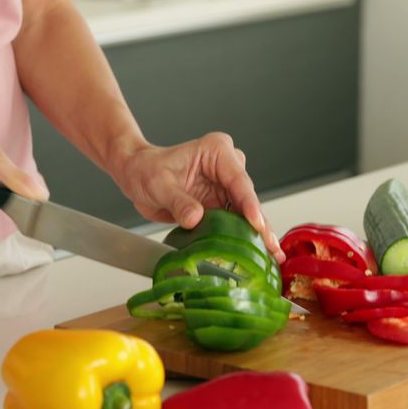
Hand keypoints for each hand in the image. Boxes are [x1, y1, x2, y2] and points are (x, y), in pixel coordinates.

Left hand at [111, 132, 284, 261]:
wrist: (136, 175)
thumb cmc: (145, 169)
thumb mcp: (158, 185)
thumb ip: (178, 202)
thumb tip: (195, 219)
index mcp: (217, 151)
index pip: (238, 180)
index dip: (249, 204)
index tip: (256, 224)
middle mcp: (227, 167)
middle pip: (249, 199)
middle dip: (260, 224)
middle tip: (271, 247)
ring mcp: (226, 186)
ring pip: (247, 213)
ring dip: (257, 235)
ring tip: (271, 257)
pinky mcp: (220, 203)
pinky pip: (235, 222)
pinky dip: (243, 238)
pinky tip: (256, 255)